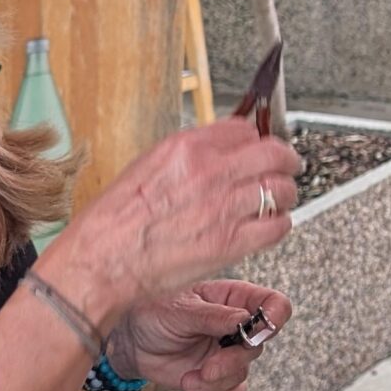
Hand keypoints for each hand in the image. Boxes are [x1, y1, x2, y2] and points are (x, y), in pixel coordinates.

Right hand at [41, 118, 301, 322]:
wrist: (102, 260)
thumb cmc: (114, 220)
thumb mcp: (146, 167)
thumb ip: (186, 157)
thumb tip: (217, 152)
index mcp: (185, 148)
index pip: (243, 129)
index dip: (257, 139)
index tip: (259, 148)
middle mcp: (209, 171)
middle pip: (274, 153)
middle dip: (286, 160)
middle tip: (288, 167)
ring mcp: (224, 207)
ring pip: (282, 189)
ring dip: (285, 195)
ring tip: (278, 201)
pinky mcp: (231, 242)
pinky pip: (277, 227)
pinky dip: (279, 225)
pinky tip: (268, 227)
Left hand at [107, 281, 291, 390]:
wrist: (131, 343)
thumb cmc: (152, 313)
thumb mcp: (179, 310)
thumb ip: (214, 316)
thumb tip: (244, 320)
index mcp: (233, 299)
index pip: (273, 304)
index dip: (275, 318)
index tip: (256, 334)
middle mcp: (236, 326)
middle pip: (258, 347)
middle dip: (230, 363)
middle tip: (207, 368)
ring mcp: (228, 353)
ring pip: (242, 375)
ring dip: (215, 384)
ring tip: (189, 379)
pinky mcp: (218, 377)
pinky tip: (195, 390)